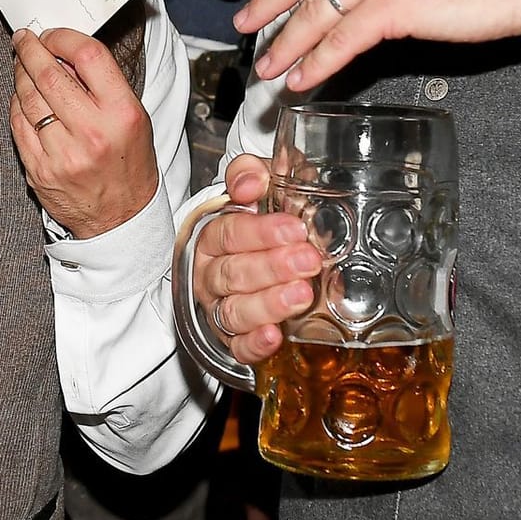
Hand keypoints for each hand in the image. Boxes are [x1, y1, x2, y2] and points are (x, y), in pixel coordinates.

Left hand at [11, 27, 157, 238]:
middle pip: (49, 74)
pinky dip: (16, 104)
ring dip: (20, 74)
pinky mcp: (39, 170)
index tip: (52, 35)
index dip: (63, 38)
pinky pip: (18, 125)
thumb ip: (102, 84)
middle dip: (31, 50)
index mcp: (121, 114)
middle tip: (25, 40)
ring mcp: (61, 154)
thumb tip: (63, 55)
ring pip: (28, 97)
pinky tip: (21, 96)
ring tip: (22, 64)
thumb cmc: (130, 164)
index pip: (88, 56)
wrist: (121, 218)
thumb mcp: (133, 118)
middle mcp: (91, 133)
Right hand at [190, 155, 323, 366]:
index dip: (261, 232)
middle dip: (272, 268)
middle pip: (233, 273)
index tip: (295, 229)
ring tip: (301, 296)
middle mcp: (212, 272)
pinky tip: (274, 337)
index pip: (229, 232)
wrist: (269, 249)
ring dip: (268, 304)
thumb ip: (253, 172)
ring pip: (234, 310)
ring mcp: (221, 307)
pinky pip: (237, 347)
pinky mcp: (234, 338)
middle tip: (308, 261)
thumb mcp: (264, 182)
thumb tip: (249, 182)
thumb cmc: (268, 214)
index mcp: (214, 233)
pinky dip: (254, 345)